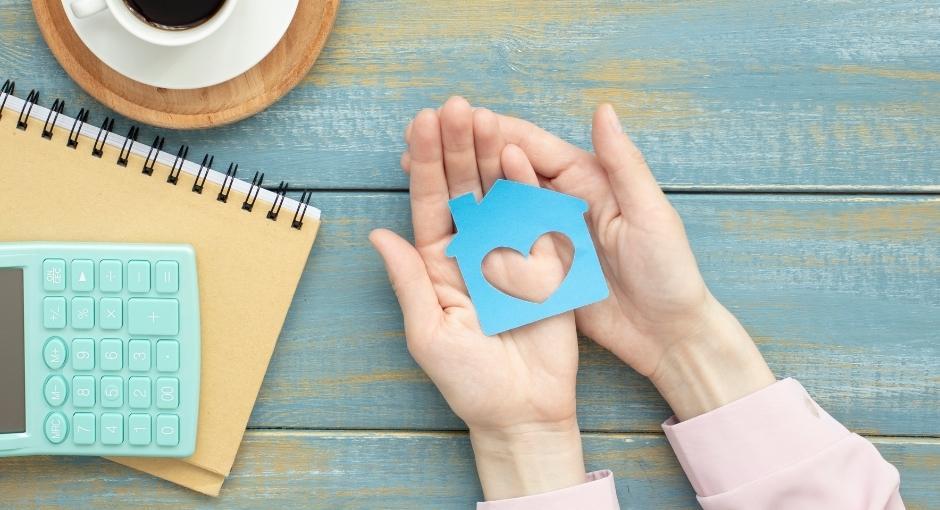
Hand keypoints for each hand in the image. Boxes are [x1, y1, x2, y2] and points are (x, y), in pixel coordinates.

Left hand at [371, 97, 584, 499]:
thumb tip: (378, 235)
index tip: (421, 124)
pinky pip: (534, 218)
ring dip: (488, 155)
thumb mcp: (428, 332)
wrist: (524, 411)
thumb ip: (408, 280)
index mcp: (439, 263)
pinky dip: (526, 186)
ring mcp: (508, 252)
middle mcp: (472, 250)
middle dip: (456, 146)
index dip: (423, 163)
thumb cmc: (470, 380)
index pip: (428, 203)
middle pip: (461, 188)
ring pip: (496, 193)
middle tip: (454, 106)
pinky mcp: (542, 262)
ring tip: (482, 117)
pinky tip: (515, 155)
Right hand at [404, 102, 774, 419]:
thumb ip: (624, 163)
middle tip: (420, 141)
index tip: (449, 120)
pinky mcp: (541, 268)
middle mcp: (562, 201)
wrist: (669, 333)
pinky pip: (501, 243)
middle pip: (505, 169)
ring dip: (462, 189)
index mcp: (587, 180)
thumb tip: (602, 109)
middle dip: (464, 154)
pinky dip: (474, 229)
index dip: (490, 132)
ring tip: (420, 174)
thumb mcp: (650, 214)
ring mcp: (547, 235)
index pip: (531, 146)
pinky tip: (445, 224)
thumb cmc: (669, 271)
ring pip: (497, 203)